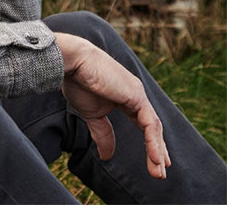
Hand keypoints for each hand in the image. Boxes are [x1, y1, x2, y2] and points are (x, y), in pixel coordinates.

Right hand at [54, 32, 170, 179]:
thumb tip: (107, 156)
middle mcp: (134, 93)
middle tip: (161, 171)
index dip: (150, 141)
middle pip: (152, 126)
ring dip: (157, 151)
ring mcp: (137, 93)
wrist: (73, 61)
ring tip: (159, 172)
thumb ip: (102, 133)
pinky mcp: (137, 95)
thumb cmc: (77, 82)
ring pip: (153, 127)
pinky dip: (153, 142)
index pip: (142, 122)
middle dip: (157, 149)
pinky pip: (150, 124)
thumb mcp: (91, 114)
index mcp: (124, 96)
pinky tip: (155, 159)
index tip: (155, 160)